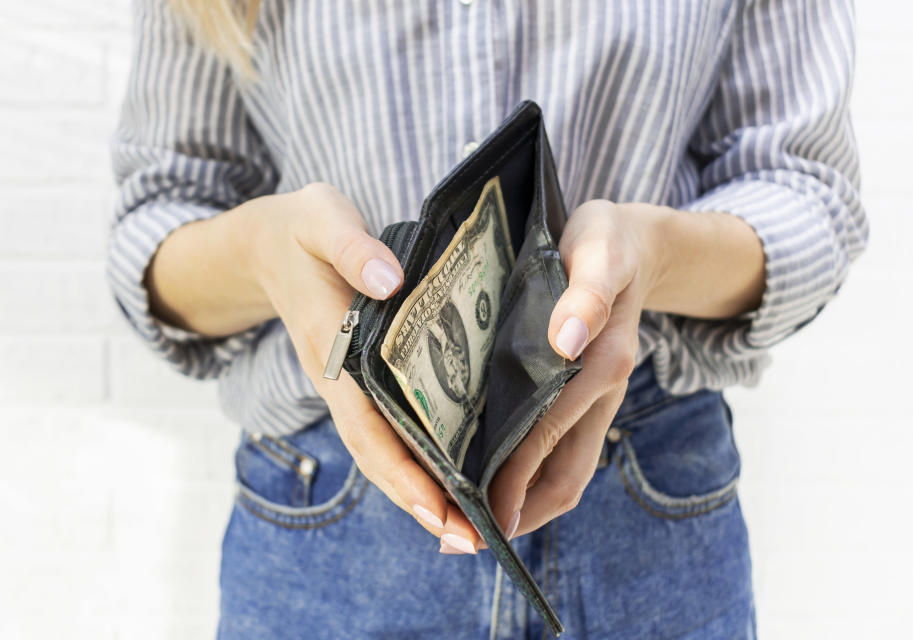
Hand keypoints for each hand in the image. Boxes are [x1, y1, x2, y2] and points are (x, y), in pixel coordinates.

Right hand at [249, 183, 481, 552]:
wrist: (268, 244)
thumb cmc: (302, 230)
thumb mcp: (321, 218)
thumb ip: (352, 248)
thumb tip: (390, 283)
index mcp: (331, 345)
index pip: (367, 420)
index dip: (403, 469)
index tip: (442, 508)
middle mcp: (338, 378)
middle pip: (377, 453)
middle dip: (420, 501)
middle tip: (472, 541)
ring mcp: (345, 385)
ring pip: (381, 451)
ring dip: (420, 493)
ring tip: (468, 530)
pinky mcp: (358, 380)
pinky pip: (386, 430)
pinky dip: (414, 462)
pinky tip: (449, 481)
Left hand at [487, 199, 669, 540]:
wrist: (637, 243)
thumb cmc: (607, 244)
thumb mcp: (599, 252)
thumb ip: (587, 294)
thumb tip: (565, 342)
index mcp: (600, 366)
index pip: (546, 439)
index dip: (511, 484)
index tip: (473, 517)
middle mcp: (599, 393)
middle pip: (563, 477)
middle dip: (515, 514)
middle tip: (459, 539)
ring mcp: (593, 400)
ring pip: (563, 472)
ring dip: (522, 504)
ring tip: (467, 522)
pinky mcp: (583, 395)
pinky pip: (560, 450)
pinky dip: (530, 475)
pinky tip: (490, 478)